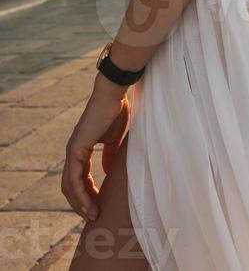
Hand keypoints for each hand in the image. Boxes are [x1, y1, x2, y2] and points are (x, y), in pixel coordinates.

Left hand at [61, 85, 129, 221]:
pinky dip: (81, 194)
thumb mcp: (114, 138)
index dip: (88, 194)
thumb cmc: (116, 111)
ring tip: (93, 216)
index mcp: (81, 149)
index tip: (99, 207)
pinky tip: (91, 204)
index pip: (80, 179)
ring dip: (80, 204)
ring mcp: (72, 151)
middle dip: (81, 204)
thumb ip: (109, 155)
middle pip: (71, 186)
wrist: (113, 94)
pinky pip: (75, 178)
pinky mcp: (76, 149)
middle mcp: (73, 152)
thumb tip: (108, 170)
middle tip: (94, 217)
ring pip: (70, 186)